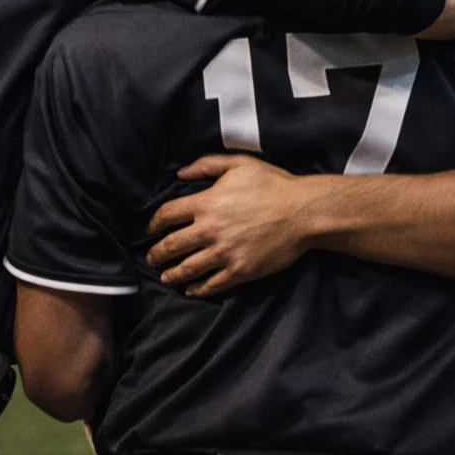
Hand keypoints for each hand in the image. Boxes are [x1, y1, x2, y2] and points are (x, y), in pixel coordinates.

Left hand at [146, 154, 321, 297]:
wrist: (303, 213)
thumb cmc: (273, 184)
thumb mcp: (240, 164)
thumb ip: (207, 164)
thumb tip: (180, 173)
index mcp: (206, 203)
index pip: (167, 215)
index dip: (154, 223)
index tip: (151, 229)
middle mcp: (209, 231)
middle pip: (170, 246)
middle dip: (156, 254)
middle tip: (152, 258)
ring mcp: (224, 253)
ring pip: (187, 269)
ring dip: (172, 274)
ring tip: (166, 277)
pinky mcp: (240, 271)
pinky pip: (212, 284)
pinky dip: (198, 289)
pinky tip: (192, 290)